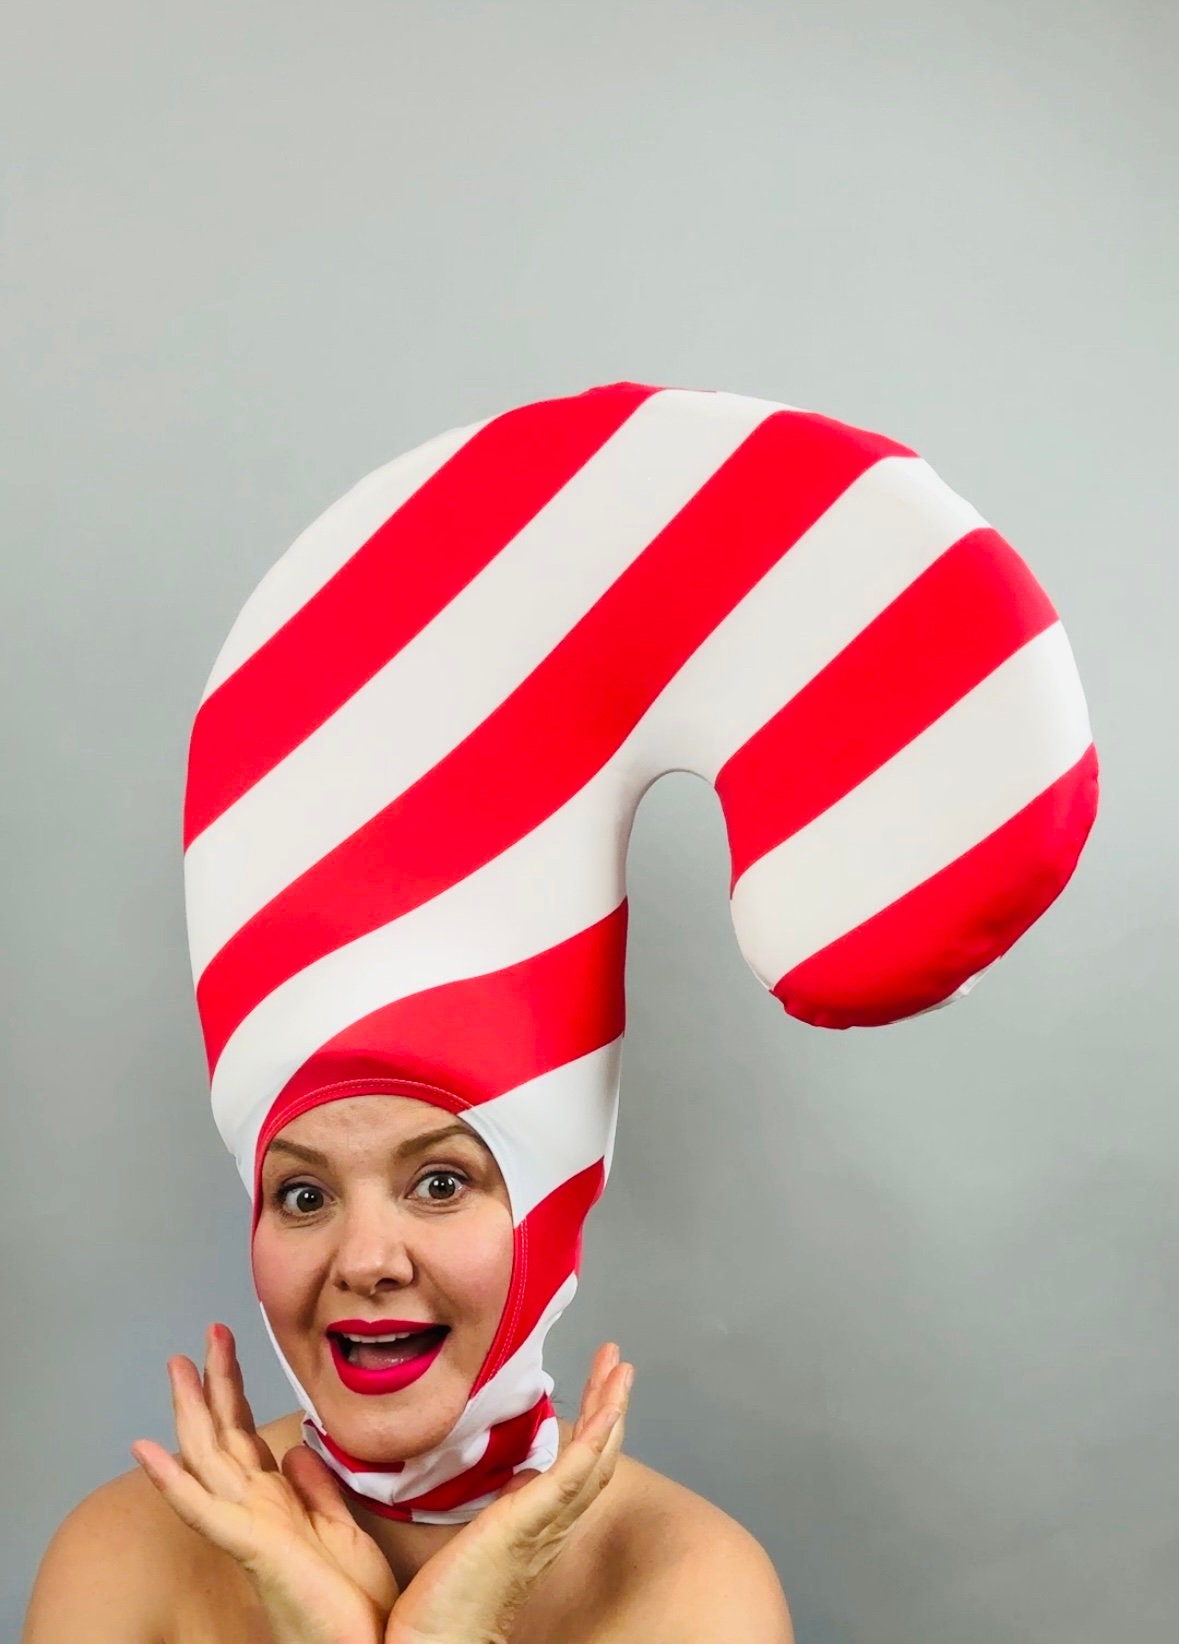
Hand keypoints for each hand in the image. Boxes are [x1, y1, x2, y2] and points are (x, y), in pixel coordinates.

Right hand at [131, 1323, 398, 1643]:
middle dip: (213, 1385)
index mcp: (278, 1505)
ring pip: (210, 1458)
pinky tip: (147, 1452)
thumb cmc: (355, 1604)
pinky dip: (174, 1480)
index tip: (225, 1351)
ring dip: (193, 1410)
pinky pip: (206, 1510)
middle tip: (205, 1335)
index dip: (233, 1394)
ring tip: (177, 1366)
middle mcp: (256, 1512)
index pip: (246, 1438)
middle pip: (224, 1436)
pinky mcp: (252, 1549)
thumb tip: (297, 1444)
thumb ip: (316, 1489)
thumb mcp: (341, 1530)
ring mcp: (249, 1529)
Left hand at [384, 1342, 633, 1643]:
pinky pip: (574, 1474)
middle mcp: (549, 1525)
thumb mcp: (461, 1540)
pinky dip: (597, 1438)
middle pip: (595, 1457)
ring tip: (620, 1366)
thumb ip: (479, 1505)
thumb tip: (485, 1473)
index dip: (592, 1427)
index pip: (574, 1468)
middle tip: (617, 1362)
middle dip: (610, 1407)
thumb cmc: (435, 1611)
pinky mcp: (529, 1522)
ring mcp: (543, 1523)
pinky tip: (610, 1407)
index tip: (595, 1388)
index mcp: (534, 1527)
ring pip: (593, 1458)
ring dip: (611, 1408)